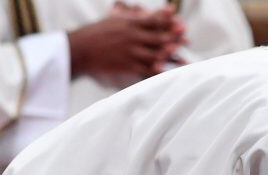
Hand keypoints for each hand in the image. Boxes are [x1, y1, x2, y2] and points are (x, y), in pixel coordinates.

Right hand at [68, 2, 187, 77]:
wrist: (81, 49)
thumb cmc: (96, 33)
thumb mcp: (113, 19)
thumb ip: (128, 14)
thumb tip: (140, 10)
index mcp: (129, 23)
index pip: (152, 20)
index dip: (167, 19)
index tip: (178, 18)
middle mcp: (132, 36)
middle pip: (158, 36)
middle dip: (173, 35)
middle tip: (186, 35)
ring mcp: (131, 52)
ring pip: (155, 53)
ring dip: (170, 54)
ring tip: (182, 54)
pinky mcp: (128, 65)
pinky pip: (146, 69)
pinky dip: (158, 70)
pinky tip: (167, 71)